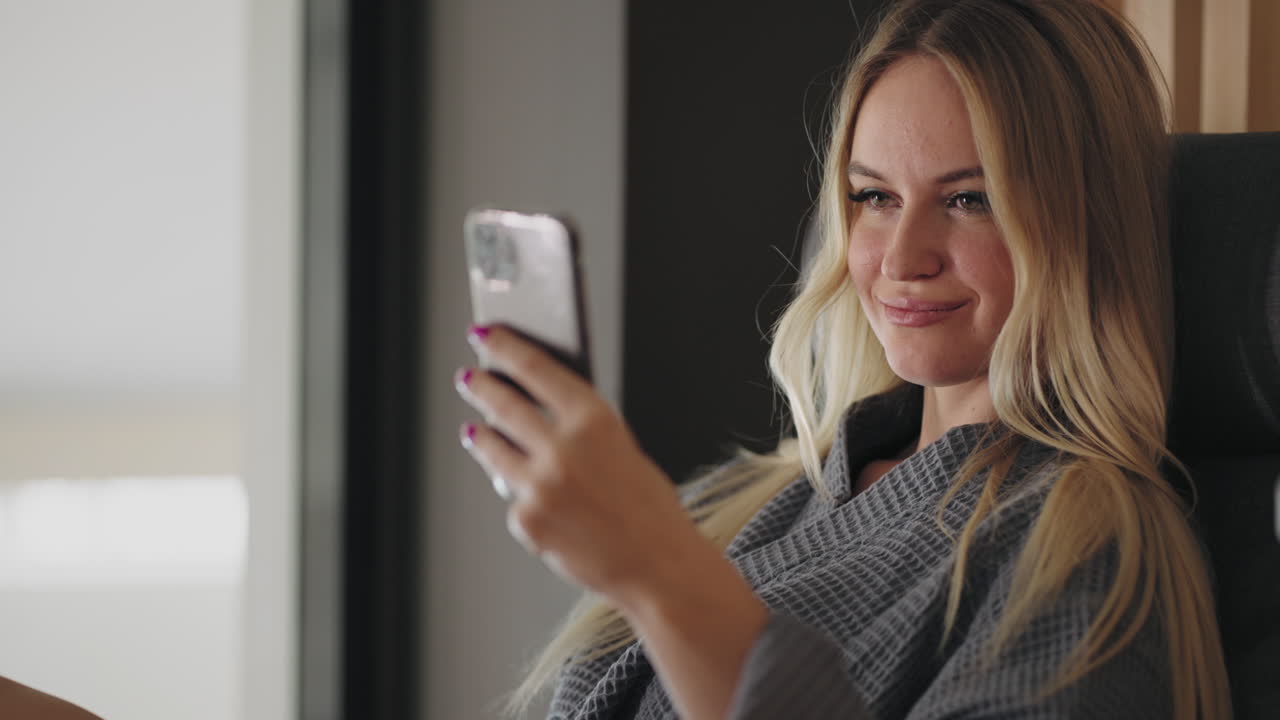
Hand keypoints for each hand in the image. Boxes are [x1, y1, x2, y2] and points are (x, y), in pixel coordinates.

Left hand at [455, 324, 707, 605]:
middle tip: (469, 378)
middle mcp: (562, 448)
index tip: (484, 334)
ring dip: (482, 436)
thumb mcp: (623, 448)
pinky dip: (522, 496)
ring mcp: (539, 486)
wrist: (658, 566)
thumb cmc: (648, 507)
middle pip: (503, 404)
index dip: (504, 347)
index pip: (535, 368)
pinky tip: (540, 502)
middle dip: (481, 387)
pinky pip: (513, 497)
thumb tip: (534, 406)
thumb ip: (580, 427)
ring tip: (477, 430)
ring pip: (492, 449)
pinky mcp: (526, 520)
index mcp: (595, 419)